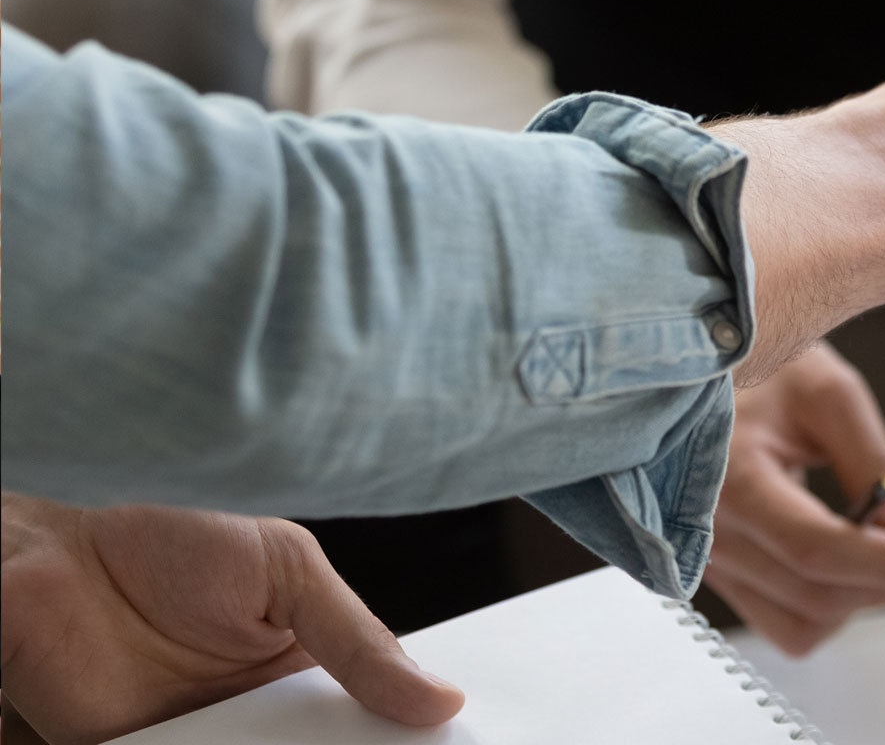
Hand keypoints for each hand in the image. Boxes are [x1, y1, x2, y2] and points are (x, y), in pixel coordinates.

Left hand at [0, 495, 463, 743]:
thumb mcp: (289, 573)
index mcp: (310, 662)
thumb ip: (359, 640)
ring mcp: (213, 742)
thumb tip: (436, 696)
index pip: (378, 708)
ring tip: (288, 735)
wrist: (48, 565)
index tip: (447, 736)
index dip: (412, 726)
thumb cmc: (164, 547)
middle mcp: (264, 713)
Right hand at [704, 344, 884, 655]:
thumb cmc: (755, 367)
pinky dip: (827, 603)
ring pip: (801, 625)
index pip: (817, 548)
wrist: (687, 369)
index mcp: (728, 475)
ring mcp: (706, 561)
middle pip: (817, 596)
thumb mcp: (827, 392)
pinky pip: (781, 621)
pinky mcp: (716, 576)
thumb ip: (877, 463)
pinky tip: (844, 554)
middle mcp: (706, 532)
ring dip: (861, 596)